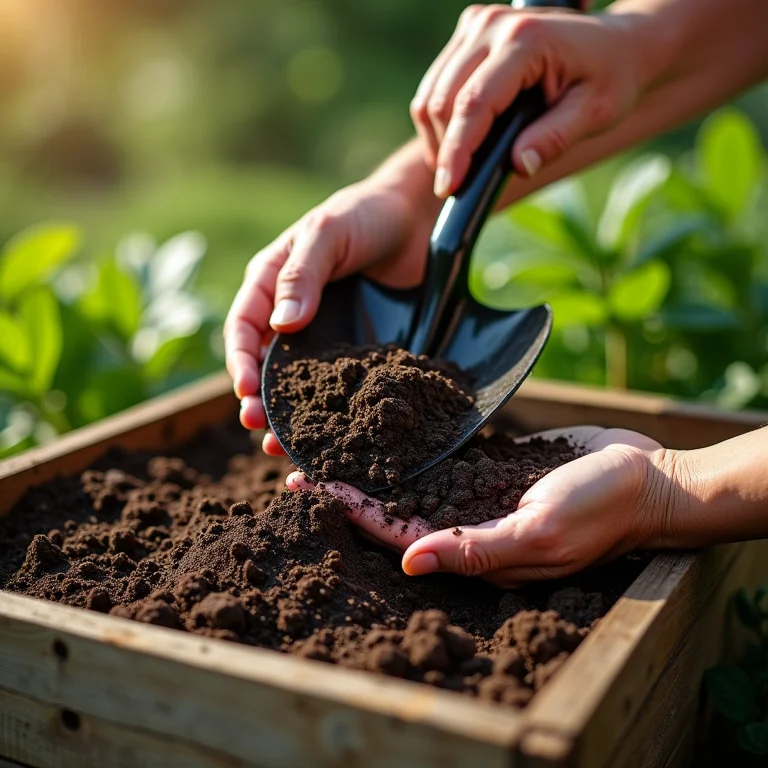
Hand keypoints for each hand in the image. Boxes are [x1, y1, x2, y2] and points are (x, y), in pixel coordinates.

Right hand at [224, 160, 435, 452]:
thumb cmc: (364, 215)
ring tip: (283, 446)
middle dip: (257, 398)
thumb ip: (302, 275)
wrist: (417, 218)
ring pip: (297, 381)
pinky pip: (336, 382)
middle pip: (264, 363)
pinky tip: (330, 432)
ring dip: (288, 413)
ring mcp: (322, 334)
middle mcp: (290, 313)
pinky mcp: (353, 347)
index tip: (246, 391)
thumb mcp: (328, 234)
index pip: (243, 327)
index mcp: (271, 282)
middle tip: (258, 428)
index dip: (241, 360)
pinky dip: (328, 409)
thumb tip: (280, 326)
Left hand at [287, 427, 677, 586]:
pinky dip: (415, 447)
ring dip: (375, 465)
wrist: (648, 477)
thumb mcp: (540, 531)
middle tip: (300, 459)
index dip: (353, 512)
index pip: (399, 534)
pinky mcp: (496, 469)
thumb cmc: (600, 508)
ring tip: (335, 441)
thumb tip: (410, 563)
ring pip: (415, 483)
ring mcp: (482, 496)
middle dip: (350, 487)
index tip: (308, 486)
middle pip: (396, 509)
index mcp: (476, 549)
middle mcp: (471, 524)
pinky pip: (447, 460)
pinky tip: (390, 429)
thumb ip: (477, 548)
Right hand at [411, 3, 644, 196]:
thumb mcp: (595, 113)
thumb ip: (555, 138)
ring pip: (431, 94)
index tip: (448, 188)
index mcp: (527, 40)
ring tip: (457, 168)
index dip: (457, 151)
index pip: (474, 104)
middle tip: (455, 188)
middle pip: (443, 101)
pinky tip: (458, 141)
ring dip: (438, 137)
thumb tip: (519, 166)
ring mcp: (477, 25)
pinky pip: (435, 85)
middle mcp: (494, 25)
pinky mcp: (469, 32)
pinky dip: (440, 120)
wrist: (616, 43)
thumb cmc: (610, 78)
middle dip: (444, 150)